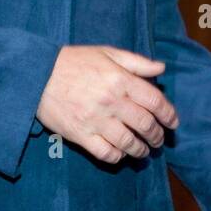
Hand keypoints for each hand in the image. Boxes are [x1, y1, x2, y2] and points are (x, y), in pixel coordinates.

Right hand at [36, 45, 179, 163]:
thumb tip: (160, 69)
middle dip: (157, 135)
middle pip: (145, 124)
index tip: (173, 122)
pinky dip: (118, 156)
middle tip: (159, 140)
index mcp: (120, 79)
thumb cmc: (74, 61)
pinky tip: (121, 154)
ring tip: (145, 151)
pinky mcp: (80, 135)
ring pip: (128, 142)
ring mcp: (96, 120)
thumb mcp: (107, 53)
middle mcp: (111, 101)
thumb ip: (136, 62)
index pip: (154, 101)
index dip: (168, 114)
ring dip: (141, 150)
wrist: (37, 75)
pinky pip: (106, 153)